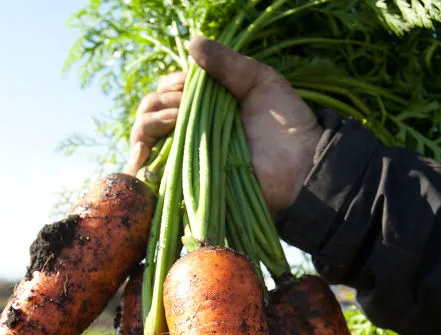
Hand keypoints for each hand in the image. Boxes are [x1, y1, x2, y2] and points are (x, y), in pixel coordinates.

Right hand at [126, 37, 322, 215]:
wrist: (301, 163)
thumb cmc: (287, 123)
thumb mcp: (257, 80)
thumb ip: (226, 62)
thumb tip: (191, 42)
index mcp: (204, 109)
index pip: (163, 95)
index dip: (168, 88)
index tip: (185, 86)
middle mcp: (191, 134)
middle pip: (148, 117)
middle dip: (155, 105)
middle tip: (180, 106)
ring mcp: (189, 160)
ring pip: (144, 142)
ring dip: (148, 126)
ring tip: (176, 121)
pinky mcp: (190, 185)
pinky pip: (154, 179)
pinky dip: (139, 166)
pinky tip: (142, 155)